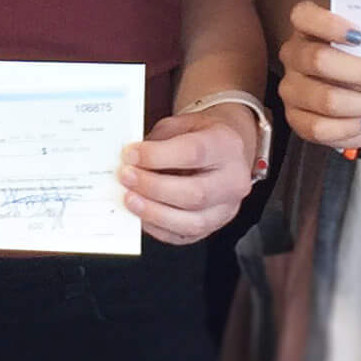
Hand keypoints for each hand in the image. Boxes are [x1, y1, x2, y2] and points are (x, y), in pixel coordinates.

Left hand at [121, 107, 256, 244]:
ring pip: (192, 221)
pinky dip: (159, 228)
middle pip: (194, 193)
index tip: (130, 155)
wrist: (226, 150)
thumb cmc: (201, 135)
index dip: (158, 156)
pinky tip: (142, 215)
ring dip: (155, 212)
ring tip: (130, 199)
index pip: (193, 153)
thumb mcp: (182, 124)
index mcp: (226, 145)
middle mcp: (233, 180)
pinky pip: (185, 236)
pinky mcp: (214, 226)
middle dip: (153, 187)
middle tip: (127, 177)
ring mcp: (227, 208)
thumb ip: (159, 140)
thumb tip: (131, 160)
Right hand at [277, 0, 360, 151]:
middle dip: (360, 72)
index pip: (304, 16)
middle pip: (318, 60)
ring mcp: (291, 88)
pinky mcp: (296, 118)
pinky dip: (350, 127)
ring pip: (325, 99)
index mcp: (308, 28)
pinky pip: (319, 128)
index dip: (329, 24)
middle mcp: (293, 55)